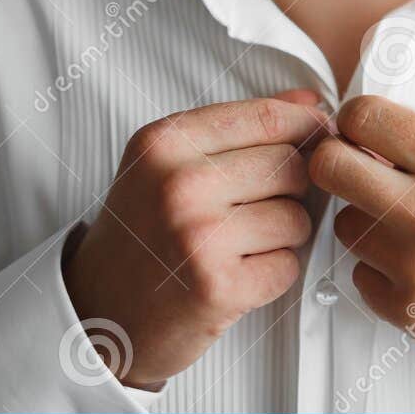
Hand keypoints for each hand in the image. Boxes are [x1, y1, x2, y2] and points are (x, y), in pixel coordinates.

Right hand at [62, 89, 329, 388]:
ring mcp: (197, 236)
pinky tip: (235, 276)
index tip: (318, 139)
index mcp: (164, 142)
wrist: (97, 312)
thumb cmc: (141, 236)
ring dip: (283, 237)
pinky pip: (287, 266)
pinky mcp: (216, 286)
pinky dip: (272, 275)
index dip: (307, 128)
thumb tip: (310, 101)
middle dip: (291, 191)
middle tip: (254, 211)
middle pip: (292, 166)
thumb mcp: (169, 164)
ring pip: (296, 218)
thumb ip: (240, 127)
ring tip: (238, 246)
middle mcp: (178, 183)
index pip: (268, 116)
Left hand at [308, 95, 414, 385]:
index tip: (358, 130)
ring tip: (407, 226)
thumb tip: (366, 134)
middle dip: (338, 162)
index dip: (354, 119)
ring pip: (344, 223)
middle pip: (330, 167)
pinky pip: (359, 271)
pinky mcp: (407, 309)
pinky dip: (380, 267)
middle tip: (355, 169)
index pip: (365, 117)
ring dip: (366, 220)